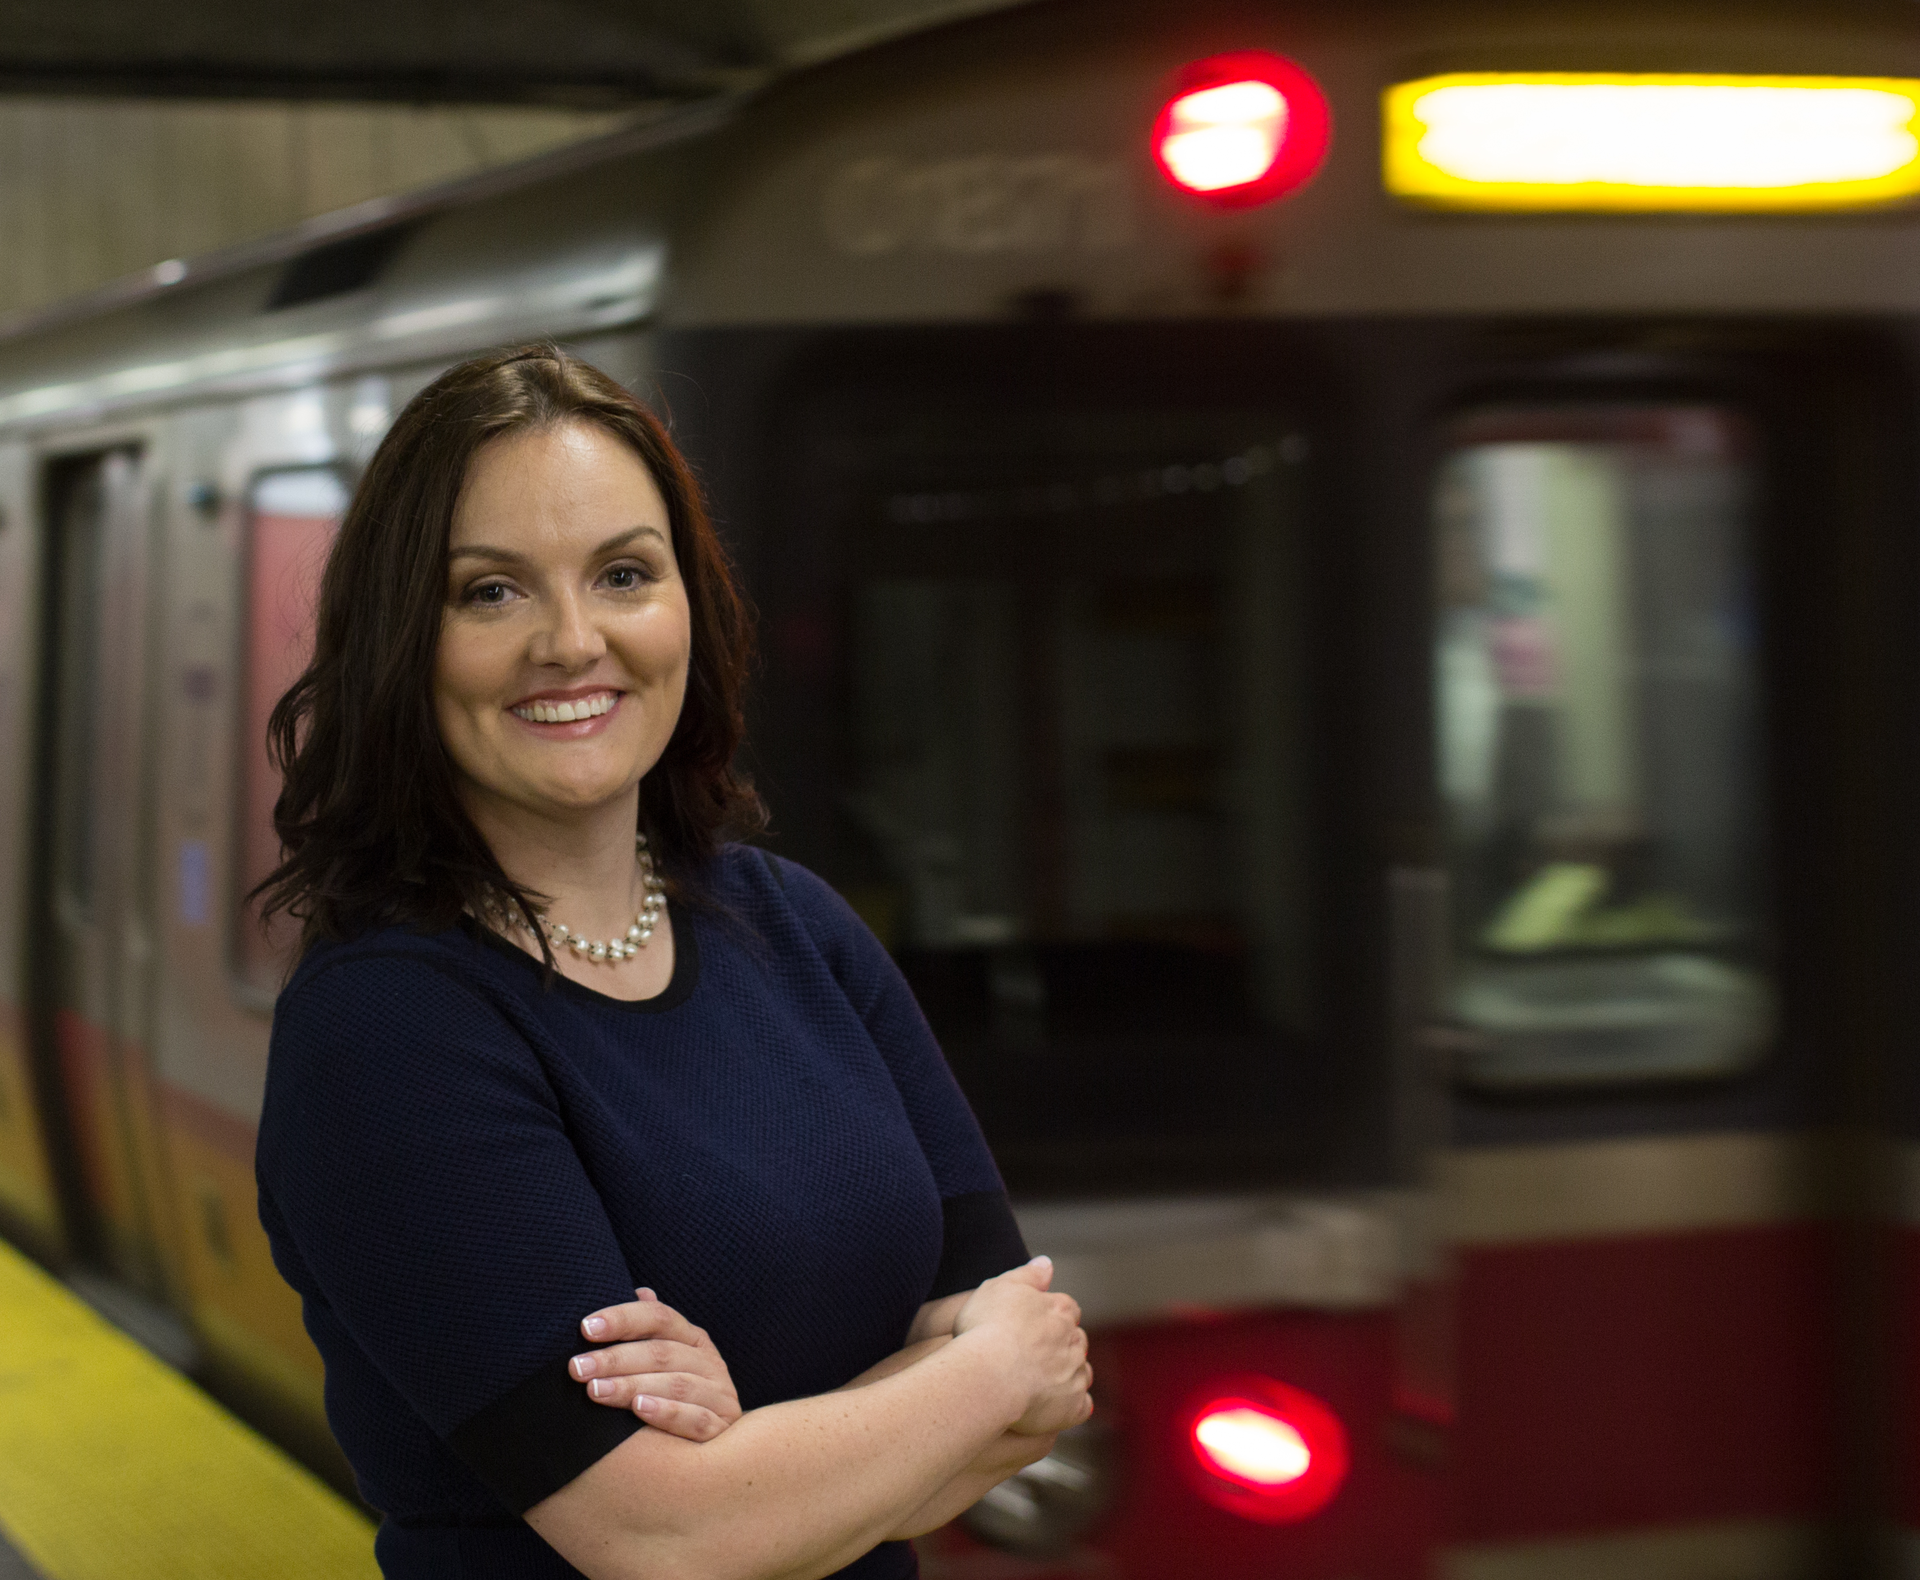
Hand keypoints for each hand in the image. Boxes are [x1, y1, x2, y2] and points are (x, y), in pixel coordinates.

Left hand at [569, 1288, 740, 1442]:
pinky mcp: (721, 1428)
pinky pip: (695, 1418)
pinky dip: (667, 1412)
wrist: (714, 1445)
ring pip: (676, 1384)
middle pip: (661, 1352)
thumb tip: (641, 1292)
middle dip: (615, 1359)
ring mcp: (719, 1394)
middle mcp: (709, 1361)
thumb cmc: (675, 1397)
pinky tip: (640, 1409)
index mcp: (692, 1338)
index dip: (622, 1319)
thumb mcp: (665, 1361)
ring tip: (596, 1391)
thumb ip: (650, 1330)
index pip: (659, 1318)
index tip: (586, 1328)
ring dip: (632, 1385)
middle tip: (577, 1368)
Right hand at [953, 1257, 1092, 1435]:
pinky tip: (1053, 1408)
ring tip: (1041, 1382)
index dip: (1050, 1318)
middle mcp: (1074, 1340)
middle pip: (1075, 1341)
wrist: (987, 1376)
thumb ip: (1028, 1275)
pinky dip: (1071, 1406)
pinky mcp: (1072, 1406)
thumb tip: (1047, 1264)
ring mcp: (1075, 1374)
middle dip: (1061, 1346)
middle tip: (1033, 1356)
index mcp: (1060, 1309)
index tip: (1032, 1327)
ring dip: (1068, 1375)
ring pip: (1081, 1372)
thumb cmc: (986, 1328)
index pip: (1066, 1309)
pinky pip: (1080, 1407)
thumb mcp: (1000, 1287)